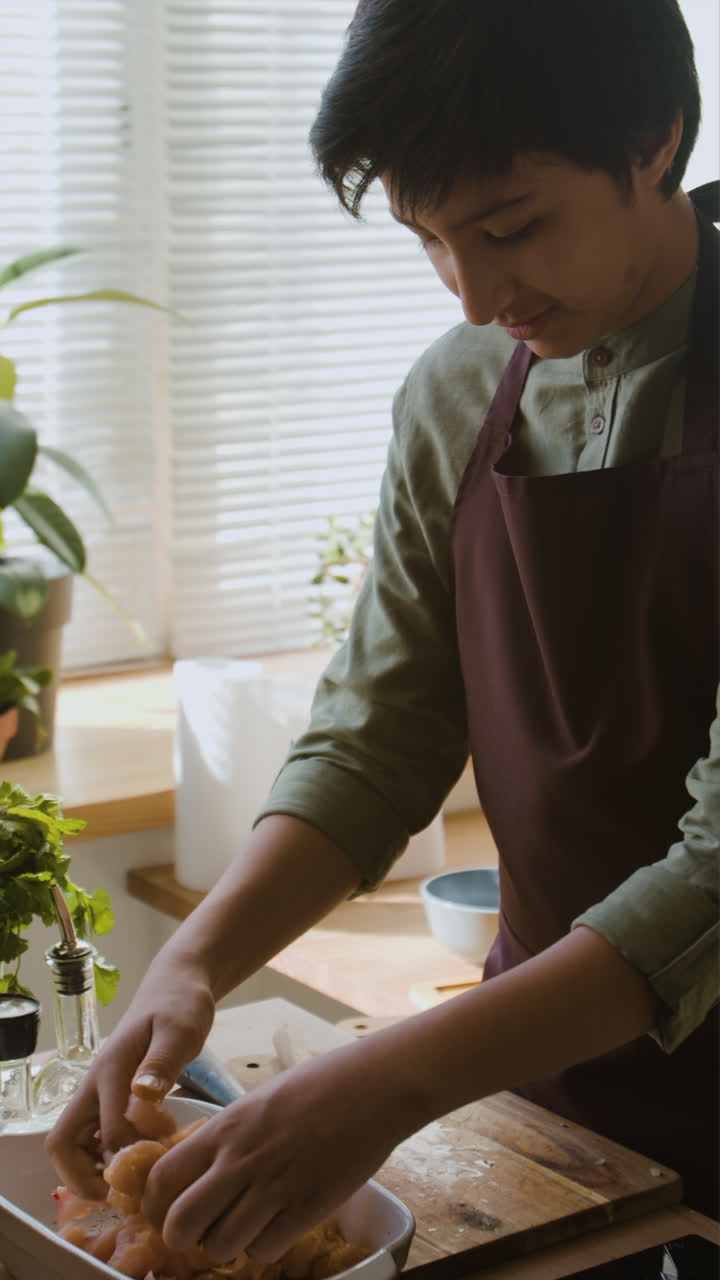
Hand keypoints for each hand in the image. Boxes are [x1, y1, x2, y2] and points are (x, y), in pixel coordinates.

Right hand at [45, 952, 214, 1198]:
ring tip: (129, 1181)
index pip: (107, 1131)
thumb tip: (144, 1094)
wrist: (176, 983)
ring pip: (73, 1141)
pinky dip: (104, 1153)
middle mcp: (95, 1083)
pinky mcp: (109, 1092)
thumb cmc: (180, 1004)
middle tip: (120, 1194)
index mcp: (110, 1070)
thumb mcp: (180, 1029)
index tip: (157, 1168)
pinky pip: (92, 1132)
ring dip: (91, 1168)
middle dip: (83, 1177)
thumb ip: (162, 1062)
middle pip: (62, 1143)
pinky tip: (137, 1156)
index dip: (128, 1158)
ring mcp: (99, 1089)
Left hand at [142, 1038, 412, 1263]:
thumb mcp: (258, 1100)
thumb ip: (227, 1133)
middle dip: (181, 1237)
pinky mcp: (307, 1209)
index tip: (162, 1209)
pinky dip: (262, 1246)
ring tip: (238, 1230)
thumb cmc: (317, 1084)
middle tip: (195, 1231)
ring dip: (223, 1245)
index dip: (155, 1204)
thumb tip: (200, 1163)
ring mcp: (274, 1187)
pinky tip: (272, 1227)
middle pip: (182, 1224)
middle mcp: (242, 1161)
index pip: (163, 1178)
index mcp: (226, 1128)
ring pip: (221, 1246)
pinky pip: (265, 1249)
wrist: (372, 1087)